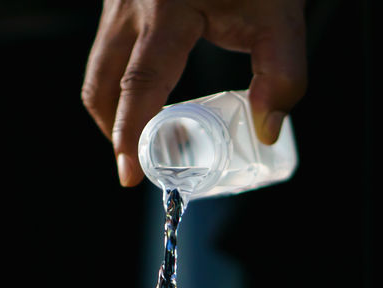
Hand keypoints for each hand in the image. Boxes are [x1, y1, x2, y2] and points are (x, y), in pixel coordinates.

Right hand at [82, 0, 306, 186]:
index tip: (131, 173)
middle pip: (101, 84)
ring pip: (99, 68)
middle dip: (115, 131)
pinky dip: (121, 82)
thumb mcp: (280, 16)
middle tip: (138, 163)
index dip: (131, 135)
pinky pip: (110, 49)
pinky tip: (150, 96)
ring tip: (147, 136)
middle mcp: (131, 5)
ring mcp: (119, 0)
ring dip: (115, 108)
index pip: (141, 85)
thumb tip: (267, 130)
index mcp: (167, 9)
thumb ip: (283, 75)